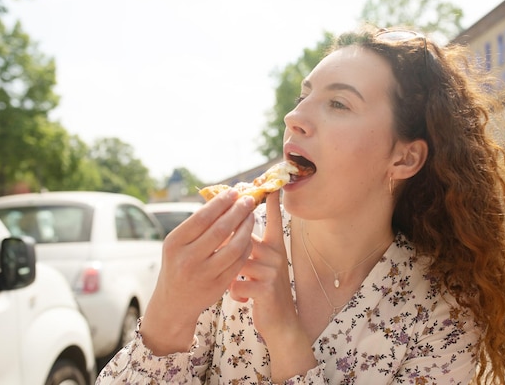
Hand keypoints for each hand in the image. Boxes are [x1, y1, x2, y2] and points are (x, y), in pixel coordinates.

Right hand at [140, 190, 255, 354]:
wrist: (174, 302)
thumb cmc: (179, 263)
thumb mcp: (178, 244)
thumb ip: (197, 225)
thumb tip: (225, 198)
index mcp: (175, 243)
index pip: (202, 217)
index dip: (220, 203)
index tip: (234, 192)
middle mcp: (187, 259)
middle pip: (220, 230)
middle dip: (237, 212)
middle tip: (248, 200)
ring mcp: (203, 274)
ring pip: (234, 246)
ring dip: (246, 228)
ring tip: (251, 216)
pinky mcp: (218, 285)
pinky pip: (239, 261)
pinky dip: (247, 246)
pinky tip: (249, 235)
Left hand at [229, 192, 315, 380]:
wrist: (282, 322)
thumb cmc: (266, 290)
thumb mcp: (263, 266)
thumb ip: (251, 247)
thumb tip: (233, 227)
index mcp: (276, 246)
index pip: (274, 217)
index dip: (272, 199)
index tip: (272, 181)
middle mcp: (277, 254)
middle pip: (246, 237)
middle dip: (231, 242)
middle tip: (222, 246)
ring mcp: (272, 271)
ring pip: (238, 261)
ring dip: (230, 274)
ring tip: (237, 283)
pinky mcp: (265, 288)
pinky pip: (237, 283)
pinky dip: (234, 293)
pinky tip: (241, 299)